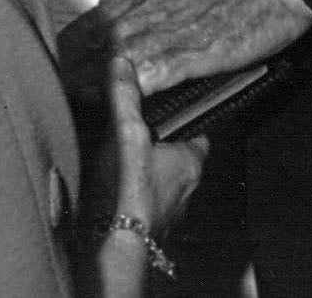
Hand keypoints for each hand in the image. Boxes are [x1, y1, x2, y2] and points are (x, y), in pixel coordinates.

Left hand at [62, 0, 311, 98]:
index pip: (88, 23)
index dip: (76, 49)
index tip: (70, 65)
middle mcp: (139, 9)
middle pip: (85, 49)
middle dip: (73, 73)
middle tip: (63, 96)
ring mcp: (154, 34)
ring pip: (102, 70)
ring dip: (90, 92)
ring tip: (78, 112)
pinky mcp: (177, 59)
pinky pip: (136, 86)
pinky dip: (125, 102)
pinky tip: (117, 114)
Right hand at [78, 58, 208, 297]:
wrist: (115, 246)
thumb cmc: (129, 194)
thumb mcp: (126, 134)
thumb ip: (126, 97)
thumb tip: (122, 64)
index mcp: (191, 160)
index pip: (198, 128)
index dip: (184, 113)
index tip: (171, 103)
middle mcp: (186, 186)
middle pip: (177, 151)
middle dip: (159, 139)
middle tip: (137, 126)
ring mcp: (169, 207)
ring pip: (162, 177)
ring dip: (145, 165)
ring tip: (120, 152)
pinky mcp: (149, 223)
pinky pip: (145, 198)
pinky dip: (132, 188)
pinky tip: (112, 182)